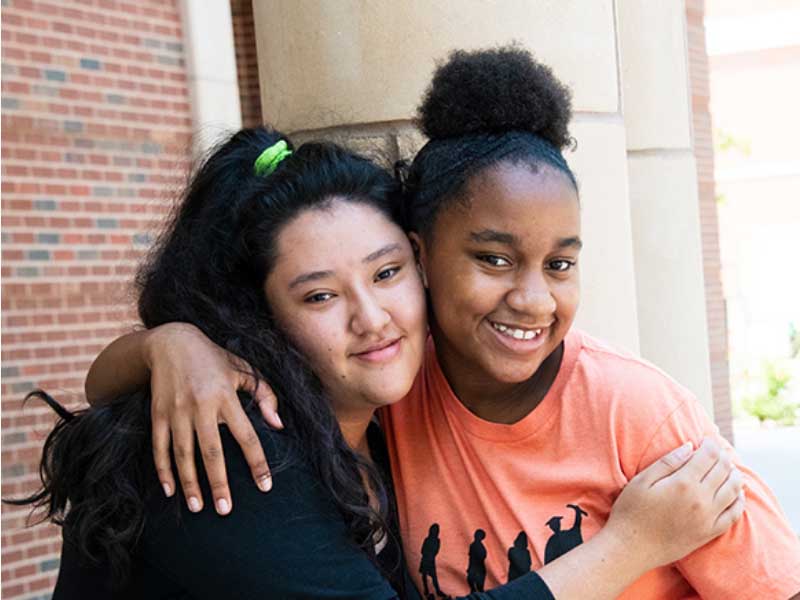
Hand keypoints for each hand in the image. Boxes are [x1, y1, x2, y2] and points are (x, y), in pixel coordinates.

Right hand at [143, 323, 281, 514]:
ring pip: (183, 454)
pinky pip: (159, 447)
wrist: (171, 342)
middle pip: (212, 452)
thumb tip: (278, 425)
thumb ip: (265, 396)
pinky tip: (170, 490)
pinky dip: (163, 470)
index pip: (246, 436)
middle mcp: (202, 406)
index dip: (257, 463)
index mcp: (227, 396)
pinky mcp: (158, 414)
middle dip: (219, 483)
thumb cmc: (215, 358)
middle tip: (226, 510)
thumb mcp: (245, 369)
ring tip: (198, 507)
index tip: (265, 486)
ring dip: (190, 483)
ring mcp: (177, 411)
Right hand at [604, 438, 744, 569]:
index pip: (708, 457)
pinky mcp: (709, 533)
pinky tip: (737, 493)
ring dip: (734, 475)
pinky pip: (734, 515)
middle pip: (723, 471)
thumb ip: (668, 462)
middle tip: (718, 451)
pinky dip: (739, 500)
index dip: (710, 445)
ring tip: (730, 467)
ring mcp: (708, 518)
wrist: (631, 548)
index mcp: (683, 483)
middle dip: (723, 457)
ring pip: (733, 490)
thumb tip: (690, 446)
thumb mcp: (642, 480)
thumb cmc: (631, 511)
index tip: (707, 439)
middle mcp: (701, 500)